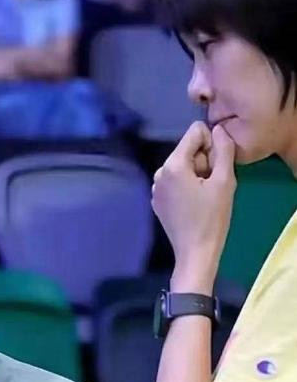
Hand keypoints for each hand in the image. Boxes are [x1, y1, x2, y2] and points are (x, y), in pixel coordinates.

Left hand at [152, 122, 236, 289]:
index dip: (212, 145)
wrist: (195, 253)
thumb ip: (224, 149)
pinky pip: (176, 181)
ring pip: (183, 165)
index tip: (215, 168)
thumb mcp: (225, 180)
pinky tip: (194, 205)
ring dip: (196, 175)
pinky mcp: (158, 201)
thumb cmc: (212, 218)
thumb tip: (219, 129)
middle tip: (211, 187)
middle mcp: (159, 173)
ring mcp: (156, 188)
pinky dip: (187, 187)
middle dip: (203, 162)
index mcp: (172, 165)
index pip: (195, 131)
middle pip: (188, 149)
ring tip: (203, 197)